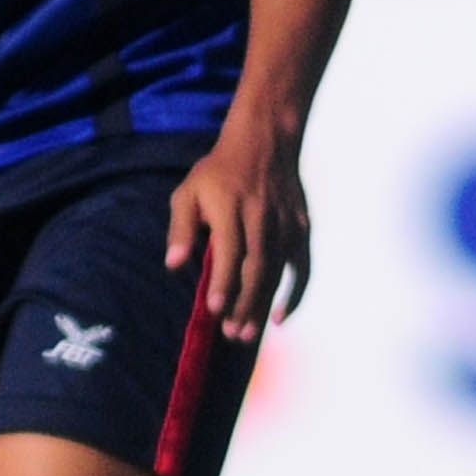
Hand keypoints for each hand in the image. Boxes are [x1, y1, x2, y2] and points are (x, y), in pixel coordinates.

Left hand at [165, 112, 311, 339]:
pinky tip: (280, 317)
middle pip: (256, 266)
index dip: (223, 281)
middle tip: (230, 332)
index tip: (213, 309)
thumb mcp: (188, 192)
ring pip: (277, 271)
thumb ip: (181, 228)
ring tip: (245, 333)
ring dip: (262, 304)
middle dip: (244, 302)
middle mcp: (262, 216)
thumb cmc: (218, 173)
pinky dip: (294, 293)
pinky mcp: (301, 229)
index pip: (230, 250)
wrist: (265, 142)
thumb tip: (173, 265)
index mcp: (231, 206)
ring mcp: (286, 223)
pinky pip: (301, 267)